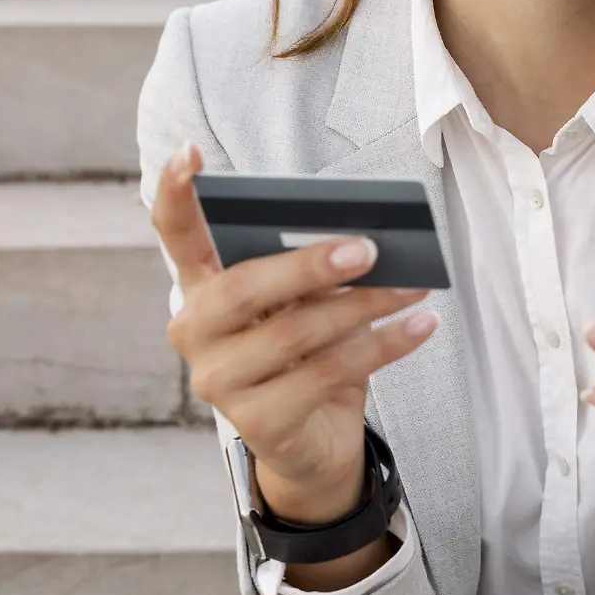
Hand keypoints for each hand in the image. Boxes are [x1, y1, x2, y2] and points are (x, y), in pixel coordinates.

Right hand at [151, 141, 440, 520]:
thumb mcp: (304, 302)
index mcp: (201, 287)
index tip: (190, 153)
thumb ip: (311, 270)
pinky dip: (381, 346)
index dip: (176, 194)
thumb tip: (359, 241)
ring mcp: (219, 381)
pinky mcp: (257, 422)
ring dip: (364, 305)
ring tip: (414, 285)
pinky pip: (326, 375)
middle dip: (309, 264)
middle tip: (370, 248)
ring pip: (294, 333)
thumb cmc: (307, 354)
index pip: (175, 234)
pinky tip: (419, 325)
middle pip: (243, 287)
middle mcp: (196, 332)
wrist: (313, 441)